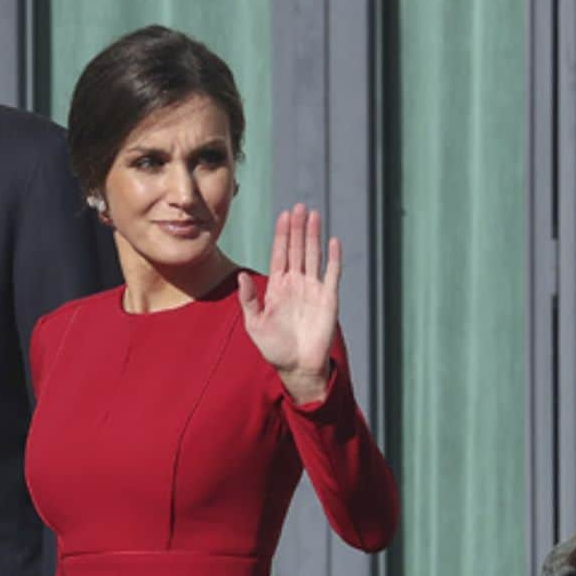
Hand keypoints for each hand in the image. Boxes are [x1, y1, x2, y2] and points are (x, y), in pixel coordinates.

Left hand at [238, 203, 341, 404]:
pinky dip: (334, 258)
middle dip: (298, 228)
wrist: (298, 368)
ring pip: (313, 256)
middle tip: (299, 207)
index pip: (280, 254)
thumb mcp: (255, 324)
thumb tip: (241, 275)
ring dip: (314, 236)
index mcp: (278, 287)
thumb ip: (249, 300)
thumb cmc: (274, 348)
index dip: (282, 235)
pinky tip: (334, 242)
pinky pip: (332, 274)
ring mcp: (313, 289)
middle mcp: (296, 284)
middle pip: (297, 249)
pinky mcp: (329, 299)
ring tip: (314, 215)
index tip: (284, 215)